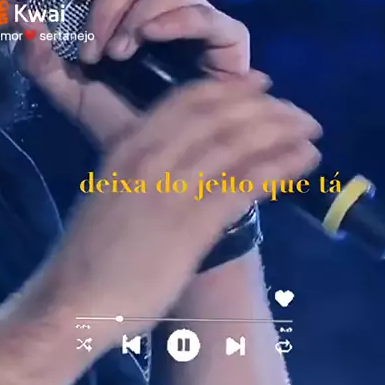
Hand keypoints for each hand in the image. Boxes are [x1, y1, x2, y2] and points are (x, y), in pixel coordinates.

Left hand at [18, 0, 252, 149]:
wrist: (158, 167)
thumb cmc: (117, 123)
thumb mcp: (69, 93)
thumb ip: (41, 59)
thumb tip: (26, 19)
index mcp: (121, 6)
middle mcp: (158, 5)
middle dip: (106, 7)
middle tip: (93, 51)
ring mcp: (196, 19)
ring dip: (138, 14)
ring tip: (121, 54)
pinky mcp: (228, 41)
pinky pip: (209, 15)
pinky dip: (179, 19)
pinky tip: (154, 36)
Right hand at [44, 73, 321, 351]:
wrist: (73, 301)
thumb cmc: (93, 251)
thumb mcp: (113, 189)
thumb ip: (148, 168)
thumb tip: (191, 156)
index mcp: (130, 145)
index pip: (188, 100)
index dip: (231, 88)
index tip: (261, 83)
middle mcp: (152, 158)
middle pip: (220, 116)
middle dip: (265, 107)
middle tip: (297, 110)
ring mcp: (172, 190)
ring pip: (237, 145)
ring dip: (280, 132)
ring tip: (310, 130)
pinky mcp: (191, 226)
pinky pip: (244, 184)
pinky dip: (279, 167)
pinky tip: (303, 161)